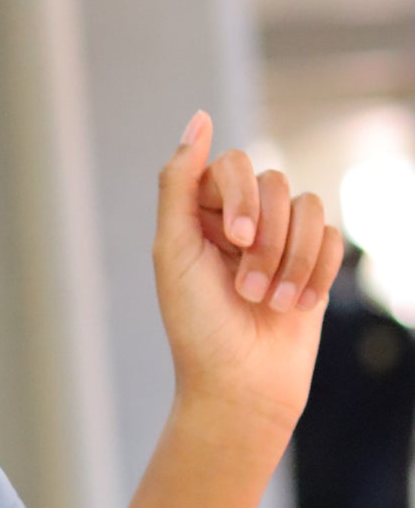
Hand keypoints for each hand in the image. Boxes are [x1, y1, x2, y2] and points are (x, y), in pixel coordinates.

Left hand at [152, 111, 342, 436]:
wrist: (240, 387)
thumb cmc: (198, 325)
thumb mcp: (174, 251)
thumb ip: (179, 183)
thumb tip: (198, 119)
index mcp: (200, 212)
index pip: (234, 166)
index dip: (240, 198)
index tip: (234, 240)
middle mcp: (240, 219)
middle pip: (275, 183)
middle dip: (266, 240)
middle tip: (248, 290)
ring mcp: (280, 239)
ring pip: (309, 208)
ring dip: (291, 261)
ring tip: (269, 304)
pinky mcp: (312, 263)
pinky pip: (332, 238)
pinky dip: (315, 273)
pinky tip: (295, 307)